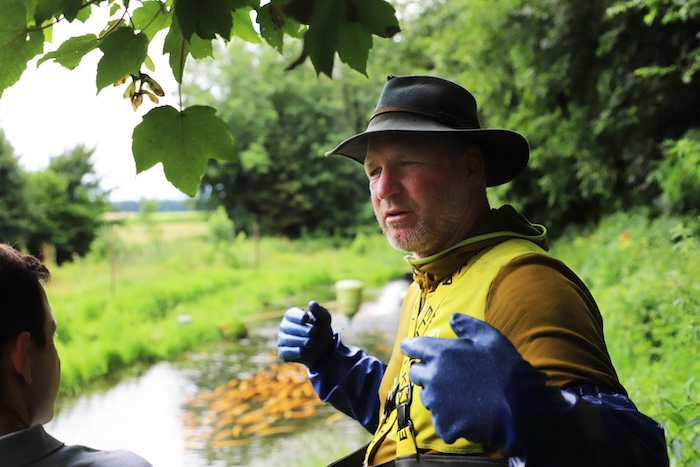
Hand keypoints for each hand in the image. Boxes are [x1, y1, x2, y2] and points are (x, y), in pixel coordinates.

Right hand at [277, 300, 333, 370]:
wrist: (323, 348)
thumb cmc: (321, 329)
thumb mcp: (324, 319)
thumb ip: (319, 311)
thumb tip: (311, 303)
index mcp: (292, 315)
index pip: (291, 314)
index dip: (297, 316)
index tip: (306, 318)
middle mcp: (284, 326)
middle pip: (288, 327)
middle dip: (302, 330)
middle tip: (313, 332)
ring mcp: (282, 340)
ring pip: (287, 340)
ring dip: (301, 341)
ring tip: (311, 342)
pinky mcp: (283, 353)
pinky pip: (286, 352)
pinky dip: (295, 352)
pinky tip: (304, 351)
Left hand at [400, 313, 525, 446]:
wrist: (521, 408)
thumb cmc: (506, 369)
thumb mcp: (491, 338)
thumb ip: (467, 325)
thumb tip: (452, 318)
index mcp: (441, 353)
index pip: (412, 347)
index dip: (412, 347)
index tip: (412, 349)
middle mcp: (433, 377)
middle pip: (416, 373)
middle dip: (426, 372)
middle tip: (447, 376)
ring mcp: (437, 403)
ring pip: (427, 397)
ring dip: (437, 396)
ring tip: (461, 396)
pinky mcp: (444, 424)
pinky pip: (440, 421)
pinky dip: (449, 420)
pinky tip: (467, 415)